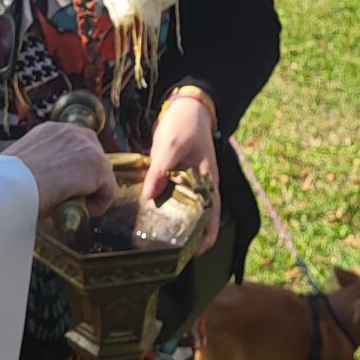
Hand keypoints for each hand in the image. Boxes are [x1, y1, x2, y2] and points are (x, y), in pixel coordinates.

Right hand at [4, 122, 116, 217]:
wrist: (9, 187)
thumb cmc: (5, 184)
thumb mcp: (21, 167)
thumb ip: (37, 169)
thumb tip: (41, 185)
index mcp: (50, 131)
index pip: (73, 146)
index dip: (72, 169)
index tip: (63, 186)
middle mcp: (71, 132)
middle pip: (93, 154)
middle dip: (86, 177)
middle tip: (71, 197)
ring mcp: (87, 147)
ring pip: (101, 173)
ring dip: (90, 191)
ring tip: (73, 206)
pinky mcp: (98, 166)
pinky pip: (108, 190)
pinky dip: (98, 204)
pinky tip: (82, 212)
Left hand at [144, 93, 220, 251]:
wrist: (187, 105)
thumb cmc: (185, 125)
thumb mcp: (170, 147)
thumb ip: (160, 172)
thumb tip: (149, 198)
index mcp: (207, 181)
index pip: (212, 217)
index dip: (206, 238)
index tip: (191, 253)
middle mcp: (201, 185)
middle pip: (197, 217)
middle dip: (185, 234)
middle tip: (164, 249)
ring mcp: (189, 180)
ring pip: (184, 207)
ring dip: (172, 219)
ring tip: (153, 233)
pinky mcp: (177, 175)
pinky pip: (172, 194)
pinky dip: (163, 203)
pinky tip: (147, 208)